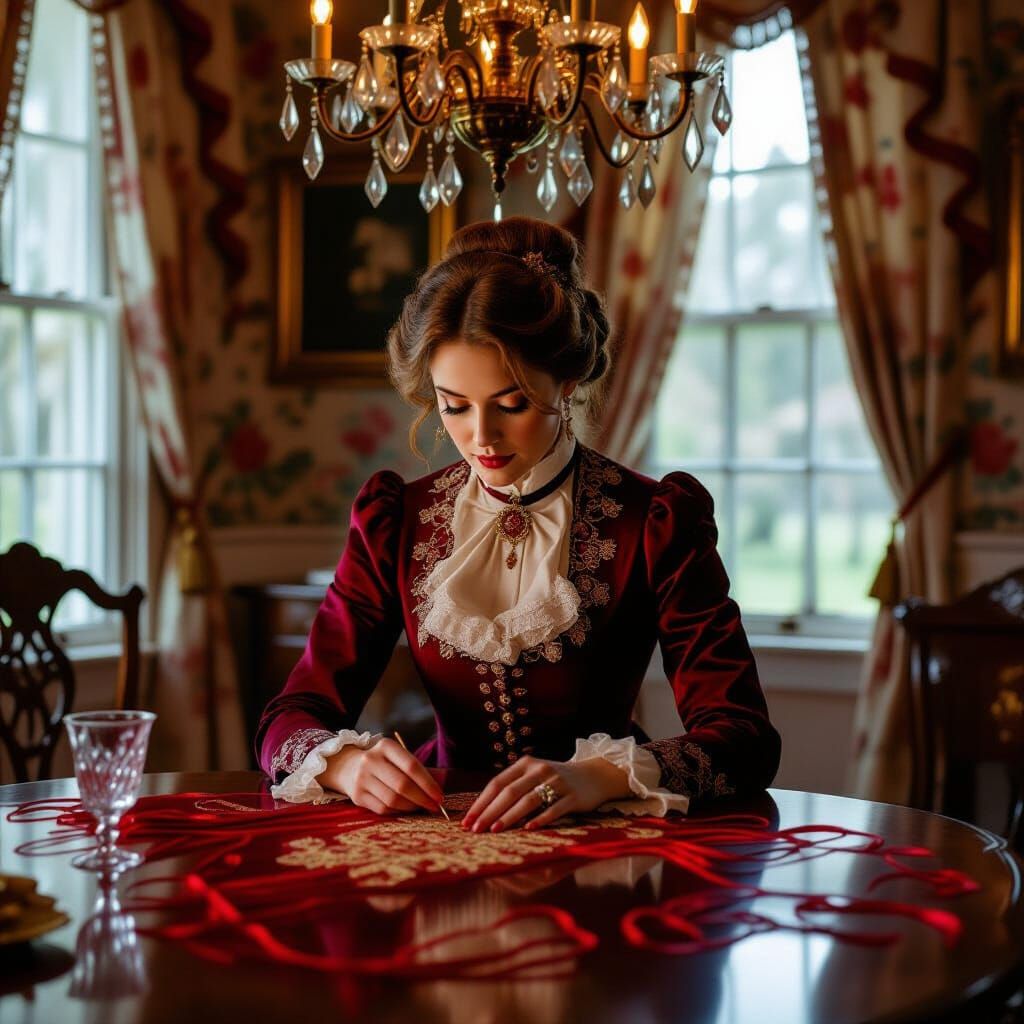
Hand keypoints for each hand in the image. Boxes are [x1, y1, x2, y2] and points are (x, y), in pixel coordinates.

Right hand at [317, 739, 443, 815]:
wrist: (349, 767)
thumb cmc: (384, 763)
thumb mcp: (398, 758)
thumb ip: (418, 769)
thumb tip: (442, 783)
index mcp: (385, 746)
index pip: (411, 765)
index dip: (428, 783)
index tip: (439, 795)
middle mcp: (371, 760)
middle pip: (402, 784)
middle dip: (422, 798)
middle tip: (434, 806)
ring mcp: (362, 778)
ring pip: (393, 799)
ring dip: (412, 807)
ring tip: (421, 807)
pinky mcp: (357, 796)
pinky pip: (383, 809)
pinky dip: (398, 811)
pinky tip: (405, 808)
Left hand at [462, 755, 630, 832]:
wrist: (594, 775)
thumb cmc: (556, 779)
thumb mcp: (534, 775)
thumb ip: (514, 787)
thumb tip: (483, 811)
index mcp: (526, 763)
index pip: (497, 783)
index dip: (481, 802)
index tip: (467, 820)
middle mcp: (540, 770)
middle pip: (510, 792)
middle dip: (490, 812)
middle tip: (475, 829)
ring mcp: (557, 782)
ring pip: (529, 800)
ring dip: (510, 816)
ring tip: (495, 830)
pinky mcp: (573, 796)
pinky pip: (554, 809)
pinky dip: (540, 819)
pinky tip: (528, 829)